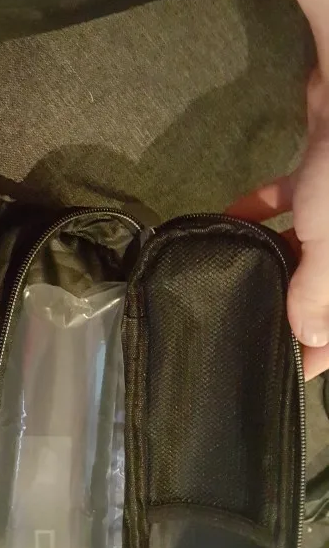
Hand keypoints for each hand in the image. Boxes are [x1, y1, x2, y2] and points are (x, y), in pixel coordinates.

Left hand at [228, 69, 328, 380]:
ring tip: (228, 274)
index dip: (320, 351)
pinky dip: (263, 210)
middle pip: (323, 284)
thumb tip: (307, 337)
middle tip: (245, 322)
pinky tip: (229, 216)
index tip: (286, 371)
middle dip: (288, 302)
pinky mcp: (323, 176)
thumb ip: (315, 291)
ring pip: (306, 247)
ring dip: (269, 255)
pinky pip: (292, 204)